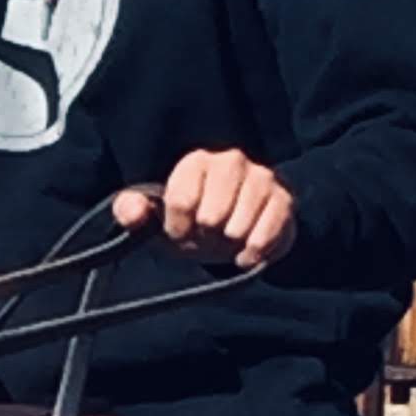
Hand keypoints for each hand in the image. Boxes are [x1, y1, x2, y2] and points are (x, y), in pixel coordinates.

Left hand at [113, 149, 296, 268]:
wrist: (236, 232)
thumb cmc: (191, 221)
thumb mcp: (155, 218)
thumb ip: (131, 210)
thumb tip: (133, 213)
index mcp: (196, 162)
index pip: (180, 202)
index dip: (177, 228)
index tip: (181, 232)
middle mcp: (230, 161)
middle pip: (210, 216)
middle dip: (205, 236)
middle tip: (207, 235)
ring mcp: (261, 178)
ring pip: (237, 227)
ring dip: (228, 244)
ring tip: (226, 239)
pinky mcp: (284, 199)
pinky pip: (266, 234)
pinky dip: (253, 252)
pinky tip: (245, 254)